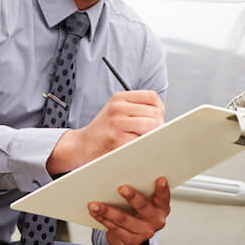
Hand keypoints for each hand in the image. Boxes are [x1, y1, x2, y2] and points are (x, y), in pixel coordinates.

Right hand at [47, 91, 163, 173]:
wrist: (82, 145)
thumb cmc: (103, 130)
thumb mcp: (116, 110)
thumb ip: (137, 109)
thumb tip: (162, 118)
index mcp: (119, 98)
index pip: (152, 97)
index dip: (159, 109)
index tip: (157, 118)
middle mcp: (118, 108)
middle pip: (154, 113)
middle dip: (158, 125)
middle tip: (151, 133)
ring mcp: (117, 124)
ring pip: (151, 127)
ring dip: (152, 136)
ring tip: (143, 140)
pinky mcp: (117, 140)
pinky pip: (141, 142)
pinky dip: (143, 146)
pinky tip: (136, 147)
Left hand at [88, 177, 169, 244]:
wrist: (133, 235)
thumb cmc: (138, 210)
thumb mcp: (146, 200)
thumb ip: (142, 189)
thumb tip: (123, 173)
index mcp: (161, 207)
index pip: (163, 197)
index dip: (162, 189)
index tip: (160, 179)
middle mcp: (155, 220)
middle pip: (143, 207)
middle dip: (132, 198)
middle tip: (122, 188)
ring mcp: (144, 232)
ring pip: (124, 219)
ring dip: (108, 211)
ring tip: (95, 204)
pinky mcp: (131, 241)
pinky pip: (114, 228)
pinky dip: (103, 219)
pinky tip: (95, 212)